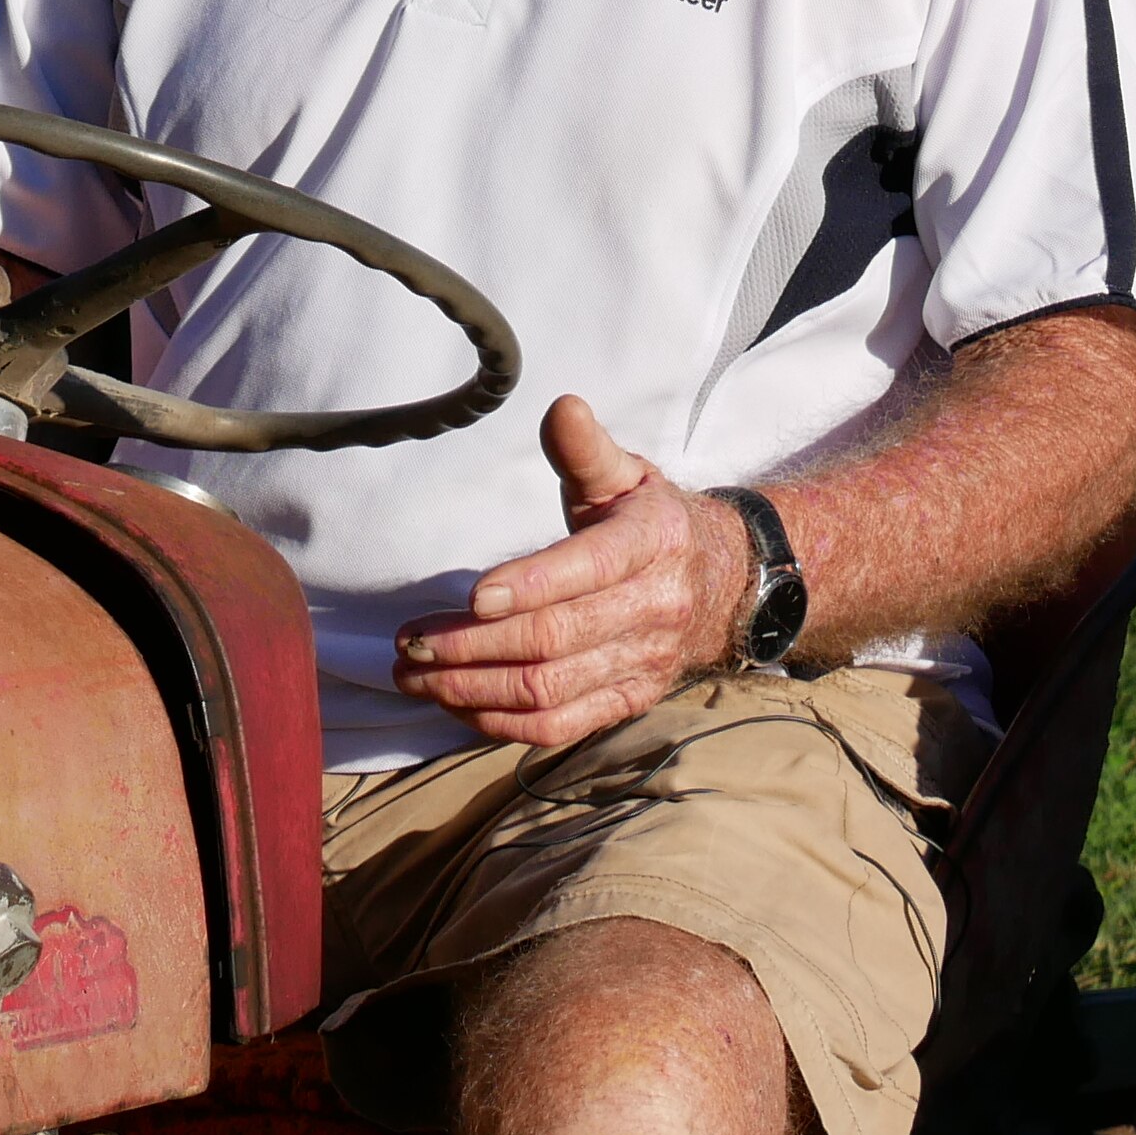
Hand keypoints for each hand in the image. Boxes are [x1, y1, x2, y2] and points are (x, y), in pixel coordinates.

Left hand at [389, 395, 754, 747]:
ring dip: (472, 688)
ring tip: (414, 675)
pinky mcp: (630, 700)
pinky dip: (500, 722)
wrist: (724, 584)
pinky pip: (560, 726)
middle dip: (472, 645)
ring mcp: (644, 662)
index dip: (529, 585)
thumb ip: (585, 449)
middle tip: (411, 641)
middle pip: (554, 639)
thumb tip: (562, 408)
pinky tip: (455, 703)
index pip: (588, 567)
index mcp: (652, 541)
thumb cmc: (651, 522)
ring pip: (549, 688)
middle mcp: (655, 607)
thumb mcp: (626, 475)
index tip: (471, 596)